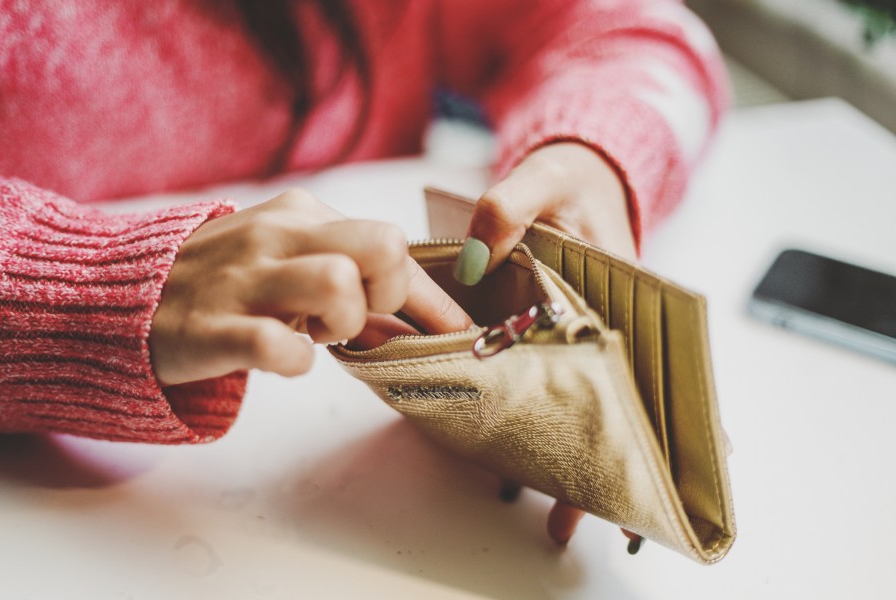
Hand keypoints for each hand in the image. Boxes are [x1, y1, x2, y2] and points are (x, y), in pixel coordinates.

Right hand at [149, 189, 472, 385]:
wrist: (125, 295)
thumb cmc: (227, 280)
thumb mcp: (287, 259)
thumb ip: (350, 278)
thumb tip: (424, 318)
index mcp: (302, 214)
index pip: (392, 244)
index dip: (434, 298)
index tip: (459, 331)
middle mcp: (278, 236)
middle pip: (382, 246)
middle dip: (389, 293)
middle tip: (359, 317)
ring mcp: (244, 279)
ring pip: (339, 285)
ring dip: (343, 324)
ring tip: (316, 334)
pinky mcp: (212, 327)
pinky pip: (277, 345)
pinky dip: (295, 361)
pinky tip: (283, 358)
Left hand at [456, 142, 640, 548]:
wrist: (567, 179)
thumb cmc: (568, 180)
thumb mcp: (543, 178)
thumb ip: (510, 207)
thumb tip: (477, 257)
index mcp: (622, 292)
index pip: (648, 364)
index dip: (660, 418)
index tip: (659, 464)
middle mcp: (607, 324)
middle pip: (614, 401)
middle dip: (604, 457)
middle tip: (581, 514)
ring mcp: (579, 337)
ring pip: (581, 405)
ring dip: (569, 454)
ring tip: (558, 517)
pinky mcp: (550, 339)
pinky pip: (546, 385)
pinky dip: (537, 420)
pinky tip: (517, 464)